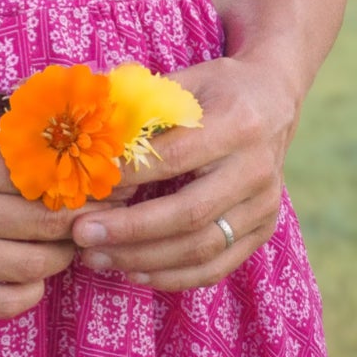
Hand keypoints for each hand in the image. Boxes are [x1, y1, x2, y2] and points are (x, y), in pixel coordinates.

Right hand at [0, 124, 102, 318]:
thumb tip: (53, 165)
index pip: (43, 179)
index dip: (81, 184)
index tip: (104, 185)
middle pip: (46, 225)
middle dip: (80, 223)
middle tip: (95, 219)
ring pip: (31, 267)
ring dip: (60, 259)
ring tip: (64, 247)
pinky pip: (0, 304)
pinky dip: (28, 293)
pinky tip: (30, 277)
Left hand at [70, 55, 299, 291]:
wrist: (275, 100)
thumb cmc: (218, 87)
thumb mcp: (186, 80)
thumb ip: (142, 103)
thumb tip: (87, 127)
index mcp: (236, 123)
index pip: (175, 157)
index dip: (129, 174)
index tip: (86, 184)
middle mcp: (256, 168)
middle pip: (189, 212)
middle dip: (130, 229)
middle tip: (81, 233)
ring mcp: (264, 205)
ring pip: (202, 247)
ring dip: (144, 258)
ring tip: (96, 256)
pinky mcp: (263, 230)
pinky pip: (216, 266)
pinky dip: (173, 276)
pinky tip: (133, 270)